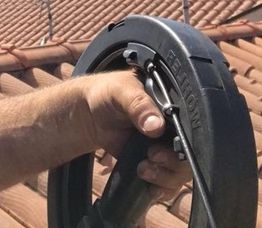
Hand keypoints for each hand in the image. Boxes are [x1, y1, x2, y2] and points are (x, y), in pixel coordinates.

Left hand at [83, 70, 191, 199]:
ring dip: (166, 176)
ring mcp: (166, 148)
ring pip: (181, 172)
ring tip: (143, 169)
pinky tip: (149, 185)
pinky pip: (169, 183)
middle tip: (152, 156)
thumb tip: (156, 126)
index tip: (161, 147)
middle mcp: (175, 130)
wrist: (88, 113)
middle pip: (191, 155)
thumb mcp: (120, 91)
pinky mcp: (155, 163)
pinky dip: (162, 189)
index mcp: (174, 107)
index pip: (193, 129)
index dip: (184, 143)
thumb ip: (137, 105)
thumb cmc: (107, 95)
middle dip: (174, 163)